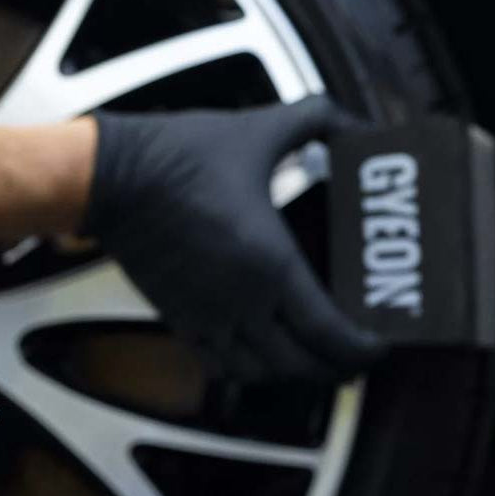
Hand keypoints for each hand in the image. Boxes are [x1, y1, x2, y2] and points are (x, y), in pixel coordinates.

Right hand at [83, 97, 386, 383]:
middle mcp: (240, 303)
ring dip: (294, 375)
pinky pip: (221, 366)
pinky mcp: (180, 320)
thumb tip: (358, 126)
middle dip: (336, 369)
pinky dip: (250, 372)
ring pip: (261, 374)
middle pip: (299, 364)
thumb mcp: (261, 128)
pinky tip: (263, 359)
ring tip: (316, 363)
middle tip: (357, 359)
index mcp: (269, 264)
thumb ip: (319, 120)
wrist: (115, 180)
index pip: (327, 332)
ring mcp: (207, 318)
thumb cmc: (181, 157)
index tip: (379, 345)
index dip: (360, 348)